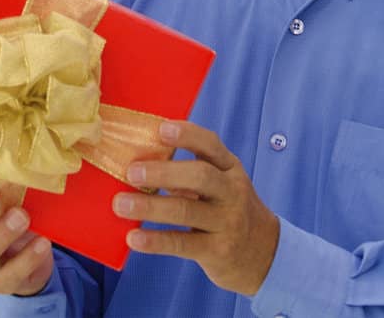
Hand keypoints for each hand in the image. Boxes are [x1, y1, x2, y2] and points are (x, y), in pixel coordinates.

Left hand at [119, 121, 279, 295]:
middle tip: (131, 172)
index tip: (161, 129)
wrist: (264, 253)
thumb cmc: (228, 210)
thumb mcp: (221, 184)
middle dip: (164, 172)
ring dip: (150, 207)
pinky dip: (156, 241)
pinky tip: (133, 238)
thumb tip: (138, 163)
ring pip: (187, 210)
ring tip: (120, 204)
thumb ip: (189, 173)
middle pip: (200, 176)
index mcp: (229, 168)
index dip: (187, 135)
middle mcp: (232, 192)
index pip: (211, 145)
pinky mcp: (218, 251)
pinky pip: (183, 244)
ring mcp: (227, 222)